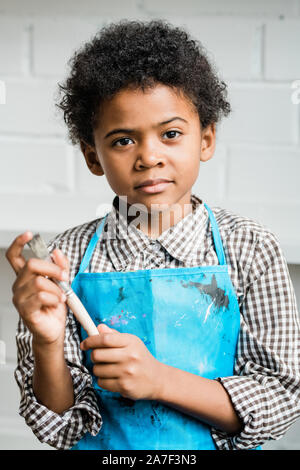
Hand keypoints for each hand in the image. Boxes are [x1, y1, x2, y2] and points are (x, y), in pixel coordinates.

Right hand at [5, 231, 69, 345]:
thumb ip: (60, 266)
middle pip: (32, 265)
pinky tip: (56, 303)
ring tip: (61, 296)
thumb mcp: (62, 282)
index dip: (19, 243)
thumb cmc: (54, 307)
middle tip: (63, 278)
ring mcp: (20, 298)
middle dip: (53, 269)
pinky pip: (41, 297)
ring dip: (56, 289)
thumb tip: (57, 252)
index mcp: (26, 276)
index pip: (14, 256)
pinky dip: (54, 298)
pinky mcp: (25, 310)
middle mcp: (20, 285)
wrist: (54, 329)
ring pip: (39, 282)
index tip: (29, 234)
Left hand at [80, 323, 163, 400]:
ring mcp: (127, 372)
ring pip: (97, 370)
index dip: (90, 341)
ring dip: (98, 369)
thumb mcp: (131, 342)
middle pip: (97, 355)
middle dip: (94, 356)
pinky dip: (103, 380)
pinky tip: (113, 378)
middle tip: (99, 357)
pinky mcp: (125, 386)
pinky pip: (102, 382)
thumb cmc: (140, 358)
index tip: (84, 344)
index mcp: (131, 342)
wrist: (156, 379)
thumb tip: (98, 327)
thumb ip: (114, 335)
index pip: (105, 339)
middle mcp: (130, 356)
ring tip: (108, 368)